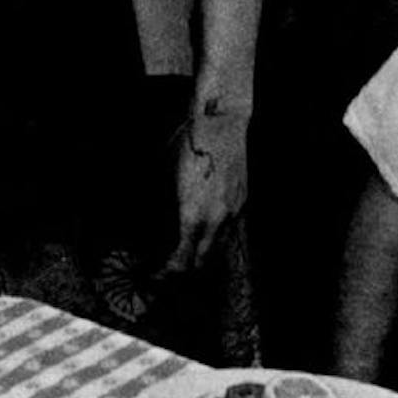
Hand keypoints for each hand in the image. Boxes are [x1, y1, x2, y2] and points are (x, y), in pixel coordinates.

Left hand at [167, 111, 248, 271]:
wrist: (221, 124)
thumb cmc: (187, 147)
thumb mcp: (164, 179)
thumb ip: (162, 212)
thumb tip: (156, 234)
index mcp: (192, 216)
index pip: (181, 261)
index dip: (166, 273)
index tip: (156, 273)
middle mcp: (216, 221)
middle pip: (202, 264)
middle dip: (185, 270)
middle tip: (170, 266)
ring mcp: (232, 213)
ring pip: (218, 250)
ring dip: (202, 256)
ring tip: (185, 251)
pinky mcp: (241, 203)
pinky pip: (228, 231)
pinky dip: (214, 238)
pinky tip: (203, 230)